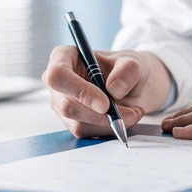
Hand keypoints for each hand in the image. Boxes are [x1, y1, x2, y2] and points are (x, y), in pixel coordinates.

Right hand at [42, 47, 171, 137]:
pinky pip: (88, 133)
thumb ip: (127, 71)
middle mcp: (59, 83)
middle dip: (99, 115)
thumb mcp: (132, 62)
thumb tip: (114, 90)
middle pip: (67, 106)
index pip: (58, 76)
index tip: (104, 103)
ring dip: (110, 124)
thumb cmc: (125, 67)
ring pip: (78, 124)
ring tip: (134, 113)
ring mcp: (63, 105)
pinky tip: (127, 118)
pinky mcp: (73, 122)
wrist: (133, 84)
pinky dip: (111, 129)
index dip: (79, 91)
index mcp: (63, 57)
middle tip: (128, 114)